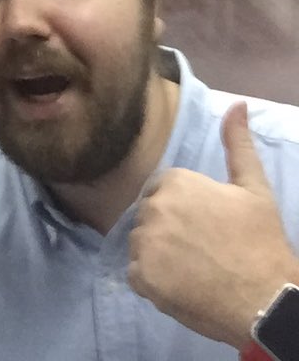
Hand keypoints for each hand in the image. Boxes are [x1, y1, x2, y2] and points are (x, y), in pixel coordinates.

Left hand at [128, 101, 298, 347]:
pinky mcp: (141, 276)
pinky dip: (153, 283)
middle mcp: (154, 206)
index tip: (204, 229)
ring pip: (141, 245)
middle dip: (168, 231)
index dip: (182, 212)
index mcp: (175, 181)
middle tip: (201, 251)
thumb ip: (237, 143)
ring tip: (192, 269)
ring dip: (158, 257)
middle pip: (149, 217)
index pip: (162, 192)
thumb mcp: (253, 187)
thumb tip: (237, 104)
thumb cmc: (260, 241)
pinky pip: (136, 275)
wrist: (265, 298)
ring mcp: (145, 242)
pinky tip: (180, 287)